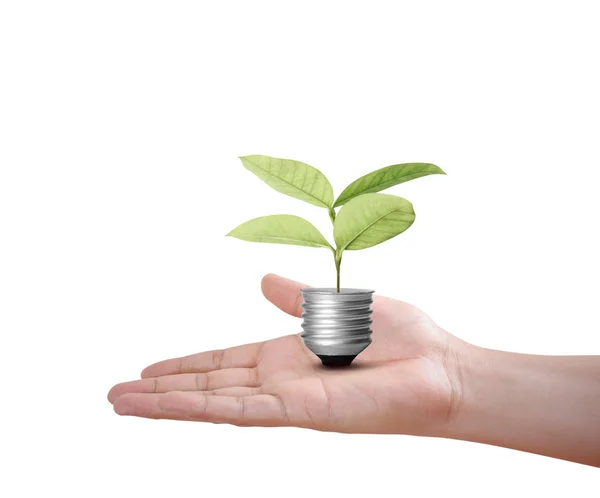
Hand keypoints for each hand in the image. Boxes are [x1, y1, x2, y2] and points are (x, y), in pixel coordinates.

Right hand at [108, 274, 462, 434]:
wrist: (442, 369)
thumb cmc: (401, 340)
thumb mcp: (336, 307)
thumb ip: (296, 300)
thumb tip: (262, 280)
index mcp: (287, 356)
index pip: (223, 362)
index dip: (185, 365)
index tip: (150, 368)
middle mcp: (280, 381)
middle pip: (208, 385)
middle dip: (161, 389)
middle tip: (117, 393)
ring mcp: (286, 400)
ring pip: (211, 403)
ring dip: (164, 403)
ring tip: (120, 402)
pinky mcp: (300, 411)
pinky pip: (238, 410)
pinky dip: (196, 408)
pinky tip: (160, 406)